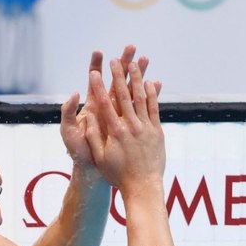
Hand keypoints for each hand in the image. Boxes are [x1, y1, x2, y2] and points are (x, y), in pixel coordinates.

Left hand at [60, 46, 158, 166]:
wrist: (93, 170)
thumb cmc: (78, 151)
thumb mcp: (69, 131)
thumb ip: (69, 112)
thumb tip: (75, 93)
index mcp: (92, 106)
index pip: (94, 81)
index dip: (96, 66)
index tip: (99, 52)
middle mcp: (107, 106)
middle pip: (116, 80)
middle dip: (123, 63)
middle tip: (131, 47)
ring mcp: (120, 114)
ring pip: (131, 90)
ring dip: (138, 75)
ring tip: (146, 59)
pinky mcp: (131, 123)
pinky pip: (142, 106)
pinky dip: (149, 95)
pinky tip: (156, 83)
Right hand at [85, 59, 164, 195]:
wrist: (143, 187)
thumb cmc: (117, 175)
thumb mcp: (100, 157)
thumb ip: (93, 136)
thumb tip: (88, 116)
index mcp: (114, 131)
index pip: (104, 103)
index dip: (98, 86)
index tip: (94, 72)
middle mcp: (130, 126)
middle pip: (123, 95)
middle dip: (118, 75)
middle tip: (114, 59)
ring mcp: (145, 127)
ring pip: (140, 97)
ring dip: (137, 78)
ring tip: (134, 62)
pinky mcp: (157, 131)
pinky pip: (154, 108)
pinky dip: (152, 94)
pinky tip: (151, 82)